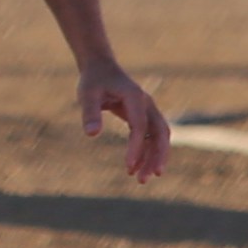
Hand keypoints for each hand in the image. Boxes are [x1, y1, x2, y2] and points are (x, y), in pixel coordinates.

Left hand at [80, 56, 175, 183]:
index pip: (140, 126)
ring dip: (153, 158)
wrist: (100, 68)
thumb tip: (91, 135)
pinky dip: (146, 153)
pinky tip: (135, 167)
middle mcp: (147, 104)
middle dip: (156, 156)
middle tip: (144, 178)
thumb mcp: (87, 94)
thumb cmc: (93, 81)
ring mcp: (148, 110)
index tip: (128, 166)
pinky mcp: (144, 117)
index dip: (136, 147)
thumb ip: (89, 112)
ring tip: (140, 179)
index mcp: (135, 96)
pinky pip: (151, 138)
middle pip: (160, 133)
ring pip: (159, 138)